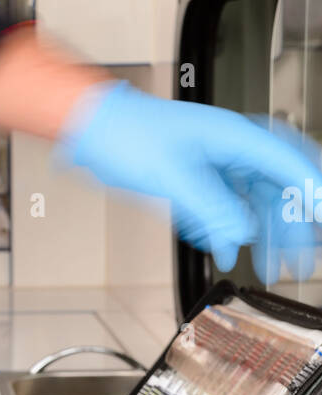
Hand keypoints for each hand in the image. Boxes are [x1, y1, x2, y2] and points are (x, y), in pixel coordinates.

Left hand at [58, 82, 320, 278]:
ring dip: (262, 234)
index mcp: (235, 138)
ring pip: (254, 201)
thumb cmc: (127, 135)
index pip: (289, 165)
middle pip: (277, 188)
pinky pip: (227, 207)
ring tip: (270, 265)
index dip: (312, 193)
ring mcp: (216, 164)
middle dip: (291, 225)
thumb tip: (239, 234)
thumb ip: (211, 208)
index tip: (321, 216)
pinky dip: (231, 230)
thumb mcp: (172, 177)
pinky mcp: (199, 178)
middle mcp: (232, 150)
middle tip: (299, 257)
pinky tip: (230, 250)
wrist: (94, 129)